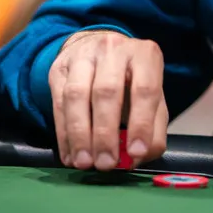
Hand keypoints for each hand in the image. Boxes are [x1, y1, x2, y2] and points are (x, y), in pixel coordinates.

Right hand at [49, 30, 167, 170]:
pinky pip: (58, 103)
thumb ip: (154, 128)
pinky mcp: (59, 67)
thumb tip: (139, 156)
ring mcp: (84, 55)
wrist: (97, 50)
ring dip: (79, 135)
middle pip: (107, 92)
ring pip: (77, 95)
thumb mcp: (153, 98)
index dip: (141, 123)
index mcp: (144, 55)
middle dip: (105, 133)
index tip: (136, 152)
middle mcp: (114, 48)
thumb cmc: (130, 80)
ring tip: (84, 162)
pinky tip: (70, 154)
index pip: (145, 89)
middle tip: (106, 163)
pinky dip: (63, 134)